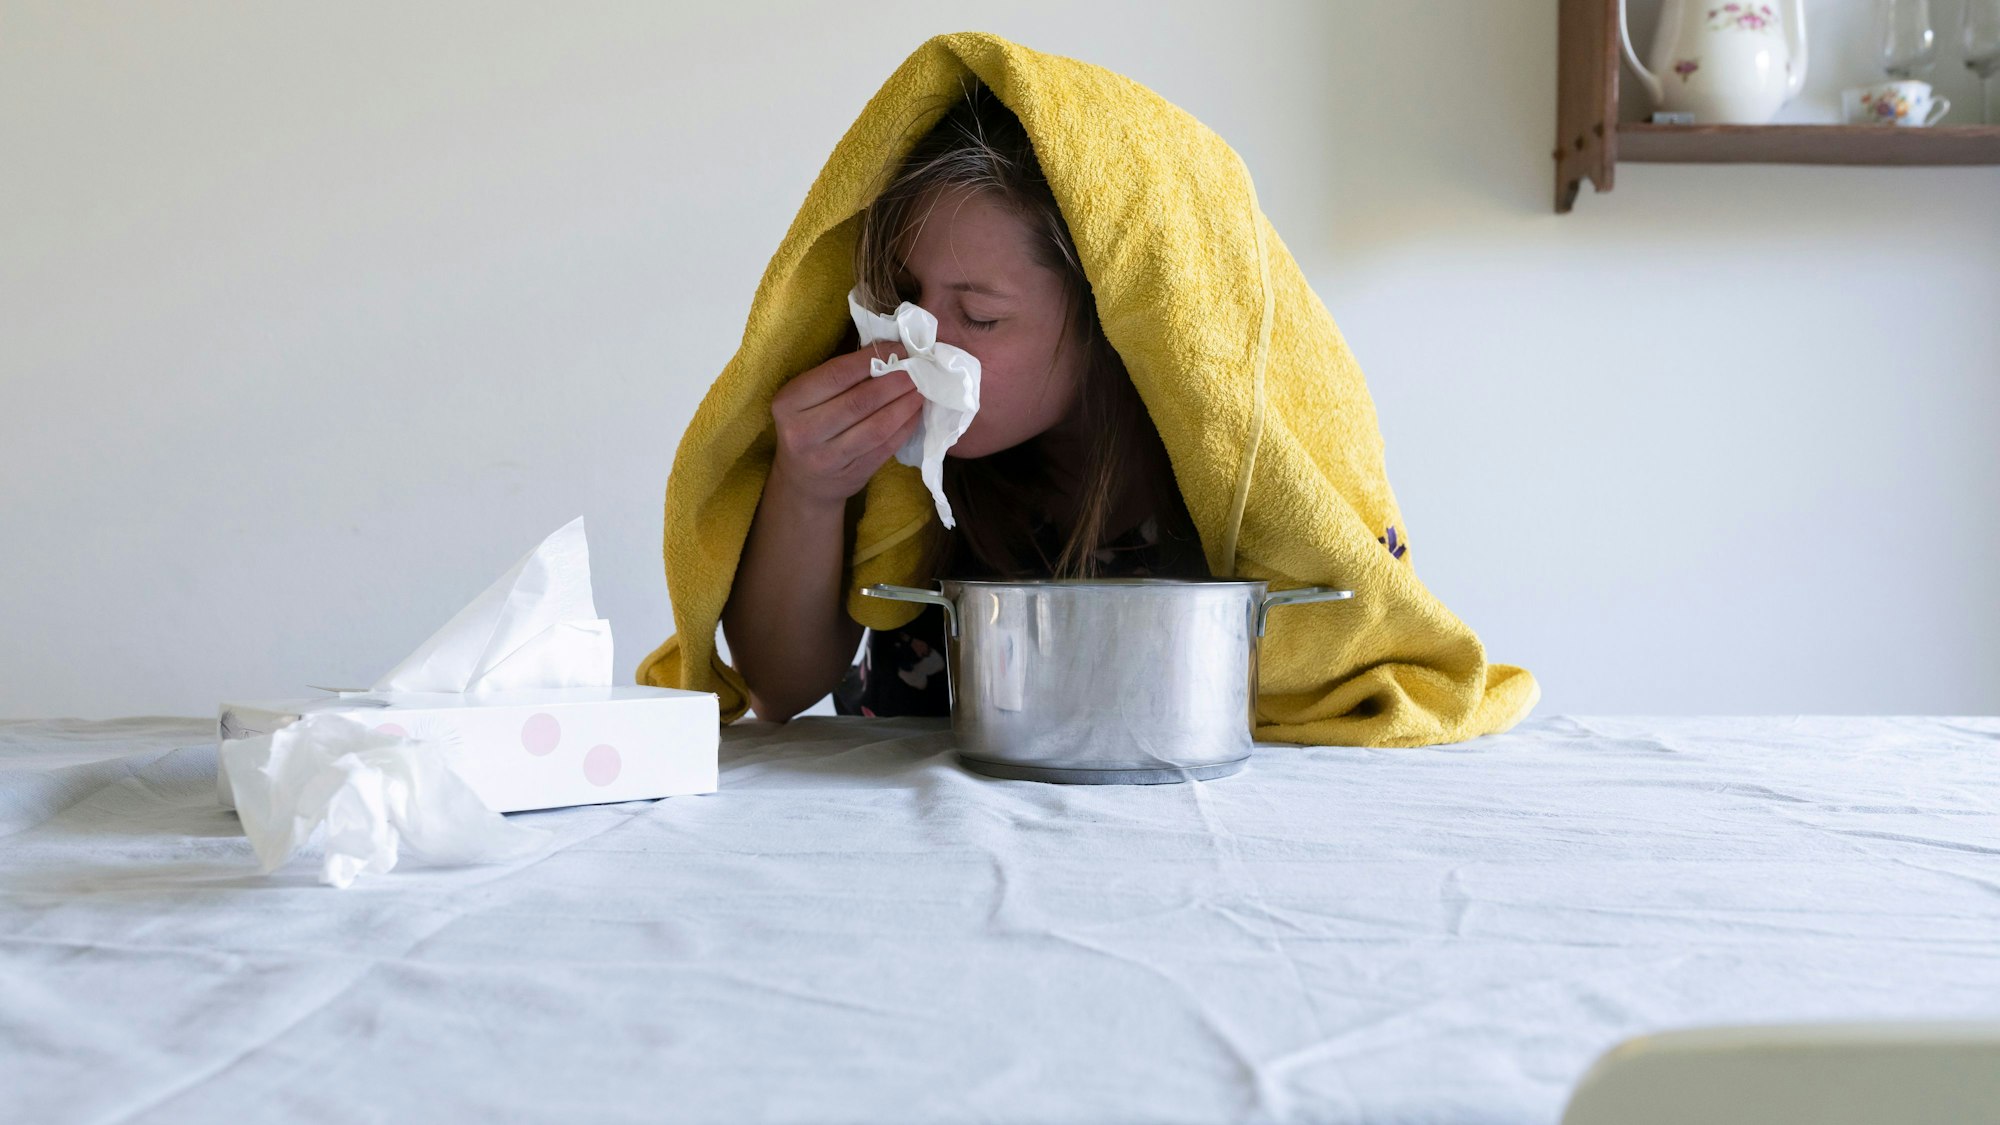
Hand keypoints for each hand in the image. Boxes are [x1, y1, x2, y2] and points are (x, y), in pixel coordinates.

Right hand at [767, 345, 924, 506]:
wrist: (804, 482)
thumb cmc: (808, 426)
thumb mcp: (806, 399)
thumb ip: (837, 378)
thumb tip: (886, 351)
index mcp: (788, 403)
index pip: (837, 374)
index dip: (872, 358)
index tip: (898, 348)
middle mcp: (802, 432)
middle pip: (859, 401)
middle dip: (894, 382)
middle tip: (918, 369)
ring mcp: (827, 458)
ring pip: (876, 427)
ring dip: (904, 405)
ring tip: (921, 389)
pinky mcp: (851, 475)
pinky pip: (885, 448)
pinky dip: (905, 428)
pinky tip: (915, 413)